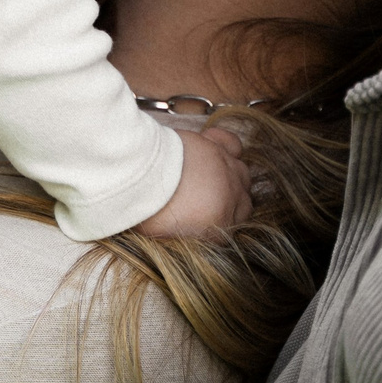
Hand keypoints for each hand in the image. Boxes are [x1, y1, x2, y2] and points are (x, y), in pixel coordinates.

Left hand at [132, 127, 251, 240]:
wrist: (137, 173)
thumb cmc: (146, 208)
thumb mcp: (165, 235)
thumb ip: (187, 236)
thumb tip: (191, 237)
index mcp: (219, 223)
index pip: (231, 232)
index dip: (216, 229)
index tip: (204, 228)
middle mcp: (229, 196)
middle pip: (244, 205)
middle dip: (229, 209)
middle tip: (206, 208)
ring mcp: (224, 168)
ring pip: (243, 176)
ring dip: (233, 182)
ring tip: (213, 184)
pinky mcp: (213, 146)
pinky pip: (234, 145)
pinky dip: (229, 150)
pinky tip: (217, 156)